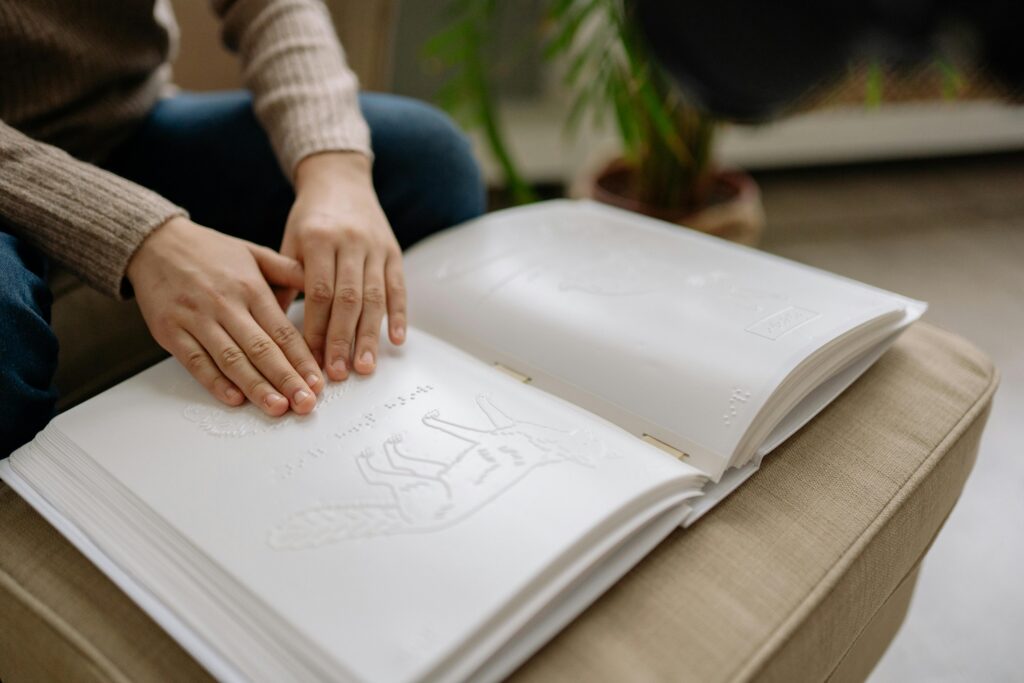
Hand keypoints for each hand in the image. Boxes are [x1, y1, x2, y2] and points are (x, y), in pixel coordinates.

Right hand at [127, 217, 322, 415]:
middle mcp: (225, 304)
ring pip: (231, 360)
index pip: (282, 331)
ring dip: (256, 387)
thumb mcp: (254, 252)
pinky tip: (234, 399)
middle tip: (306, 403)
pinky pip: (196, 361)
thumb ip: (288, 271)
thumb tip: (322, 286)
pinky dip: (215, 382)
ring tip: (277, 407)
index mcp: (250, 287)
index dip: (302, 360)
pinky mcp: (171, 331)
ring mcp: (196, 319)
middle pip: (261, 349)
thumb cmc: (209, 251)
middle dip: (286, 379)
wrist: (153, 243)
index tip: (318, 382)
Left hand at [281, 152, 406, 380]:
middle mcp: (350, 242)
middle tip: (338, 373)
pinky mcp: (394, 252)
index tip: (311, 360)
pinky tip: (396, 341)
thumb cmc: (310, 218)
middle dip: (343, 340)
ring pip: (375, 297)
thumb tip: (272, 327)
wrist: (340, 181)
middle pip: (348, 299)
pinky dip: (399, 315)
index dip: (317, 329)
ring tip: (364, 367)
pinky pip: (398, 287)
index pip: (319, 293)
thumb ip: (284, 282)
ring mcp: (375, 247)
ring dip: (369, 336)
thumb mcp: (289, 243)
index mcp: (318, 239)